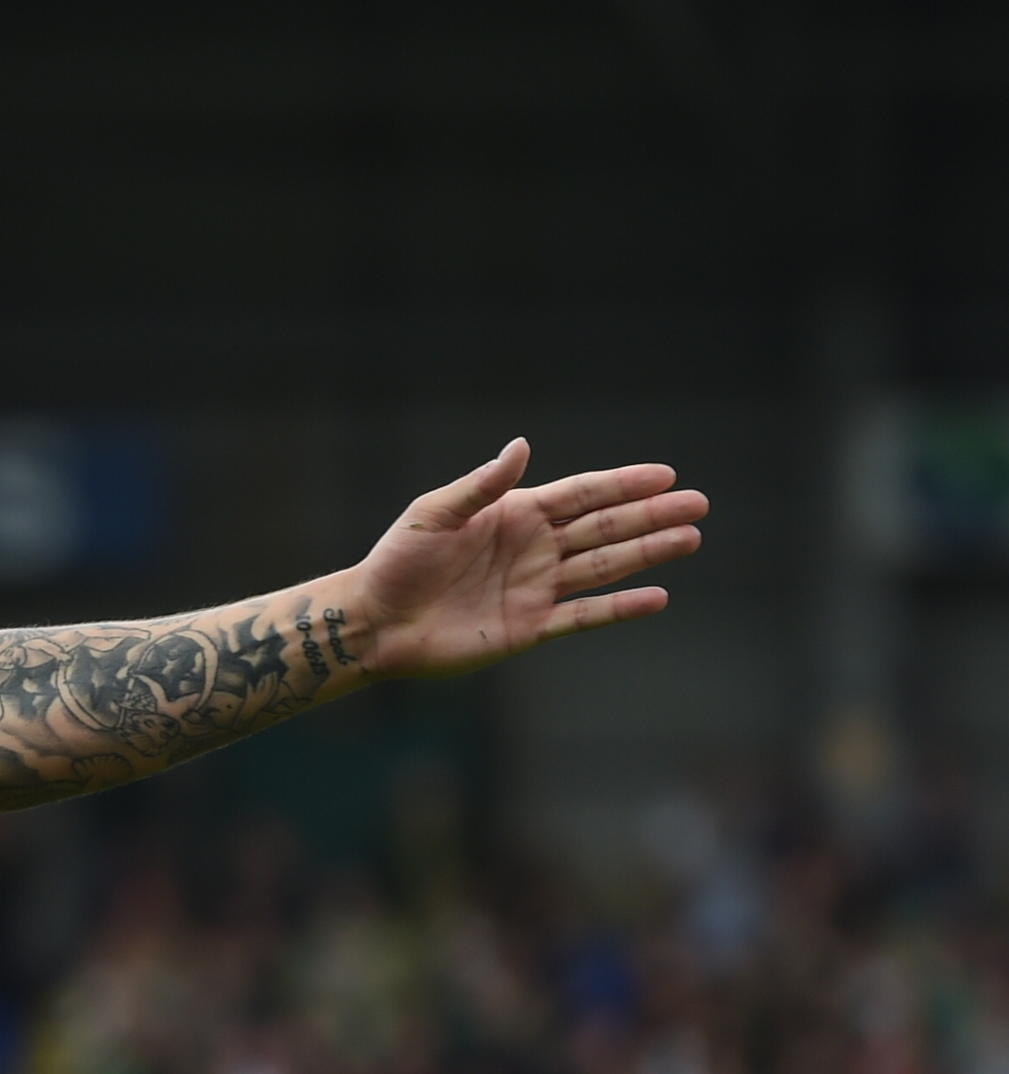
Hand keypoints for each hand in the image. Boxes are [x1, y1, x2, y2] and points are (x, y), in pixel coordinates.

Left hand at [350, 440, 705, 679]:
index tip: (665, 475)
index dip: (622, 484)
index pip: (581, 494)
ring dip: (647, 553)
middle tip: (698, 504)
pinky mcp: (530, 626)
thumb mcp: (434, 514)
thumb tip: (521, 446)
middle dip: (651, 515)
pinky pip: (584, 616)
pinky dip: (621, 608)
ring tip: (690, 539)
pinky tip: (657, 597)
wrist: (375, 621)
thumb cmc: (397, 562)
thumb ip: (481, 486)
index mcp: (515, 515)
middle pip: (604, 527)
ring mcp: (536, 588)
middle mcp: (534, 548)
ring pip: (604, 566)